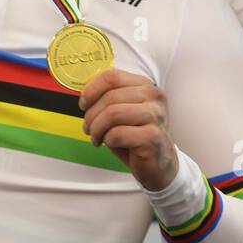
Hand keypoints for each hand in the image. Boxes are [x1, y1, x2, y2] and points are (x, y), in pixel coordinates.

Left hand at [79, 68, 176, 191]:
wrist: (159, 165)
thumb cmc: (136, 137)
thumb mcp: (123, 112)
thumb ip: (109, 99)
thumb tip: (84, 95)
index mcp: (145, 86)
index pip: (112, 76)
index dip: (91, 90)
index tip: (83, 104)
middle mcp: (154, 97)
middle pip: (110, 97)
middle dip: (91, 115)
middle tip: (88, 127)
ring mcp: (155, 116)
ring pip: (112, 114)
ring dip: (97, 128)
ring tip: (96, 137)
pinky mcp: (152, 137)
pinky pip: (117, 134)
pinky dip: (107, 140)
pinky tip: (110, 144)